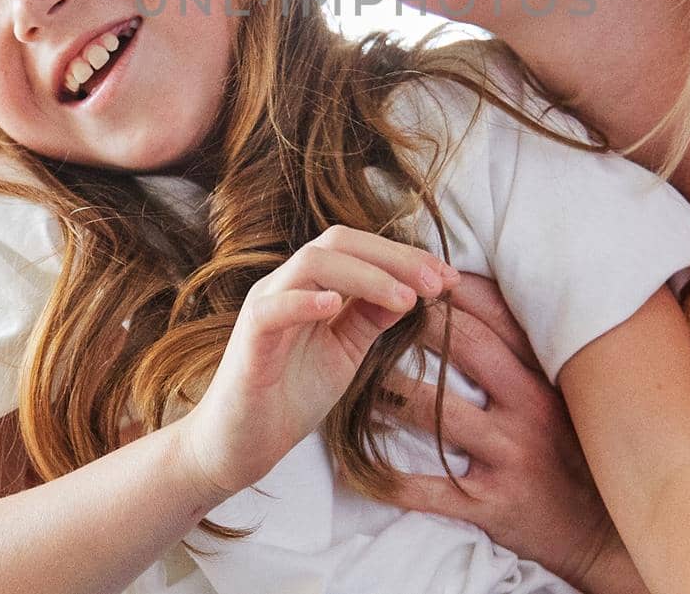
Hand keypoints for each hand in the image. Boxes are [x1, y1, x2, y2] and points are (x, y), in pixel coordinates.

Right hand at [182, 225, 457, 497]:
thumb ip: (370, 318)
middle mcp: (286, 285)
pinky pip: (273, 309)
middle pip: (338, 242)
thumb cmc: (289, 396)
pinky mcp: (248, 340)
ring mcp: (264, 307)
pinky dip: (304, 301)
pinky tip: (336, 306)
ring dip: (365, 276)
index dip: (405, 256)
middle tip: (437, 284)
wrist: (240, 447)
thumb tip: (412, 289)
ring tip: (405, 300)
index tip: (450, 278)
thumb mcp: (345, 352)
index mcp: (311, 285)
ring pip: (311, 264)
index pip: (359, 249)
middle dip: (393, 258)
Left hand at [378, 275, 642, 593]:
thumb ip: (529, 348)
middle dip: (413, 322)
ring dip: (386, 392)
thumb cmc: (573, 448)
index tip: (413, 274)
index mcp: (546, 372)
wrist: (601, 529)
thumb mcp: (564, 392)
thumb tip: (481, 294)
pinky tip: (352, 467)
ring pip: (434, 410)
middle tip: (373, 309)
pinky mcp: (491, 501)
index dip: (451, 288)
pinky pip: (428, 489)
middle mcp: (530, 404)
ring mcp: (509, 453)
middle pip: (462, 344)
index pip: (496, 312)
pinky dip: (386, 479)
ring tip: (352, 376)